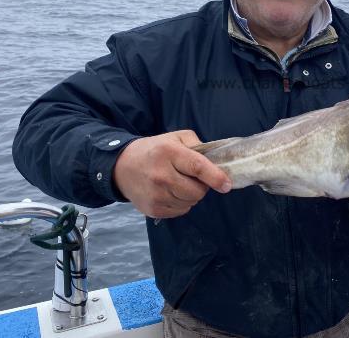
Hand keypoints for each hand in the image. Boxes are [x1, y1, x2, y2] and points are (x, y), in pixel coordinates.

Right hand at [113, 130, 231, 218]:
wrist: (121, 167)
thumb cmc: (155, 150)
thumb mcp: (175, 138)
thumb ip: (197, 144)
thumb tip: (216, 161)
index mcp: (169, 153)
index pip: (198, 167)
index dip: (216, 177)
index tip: (227, 185)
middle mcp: (161, 175)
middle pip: (197, 191)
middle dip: (202, 186)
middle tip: (193, 178)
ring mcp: (156, 195)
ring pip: (191, 202)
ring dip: (192, 195)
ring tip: (180, 183)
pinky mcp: (153, 209)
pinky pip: (181, 211)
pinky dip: (182, 203)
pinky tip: (172, 192)